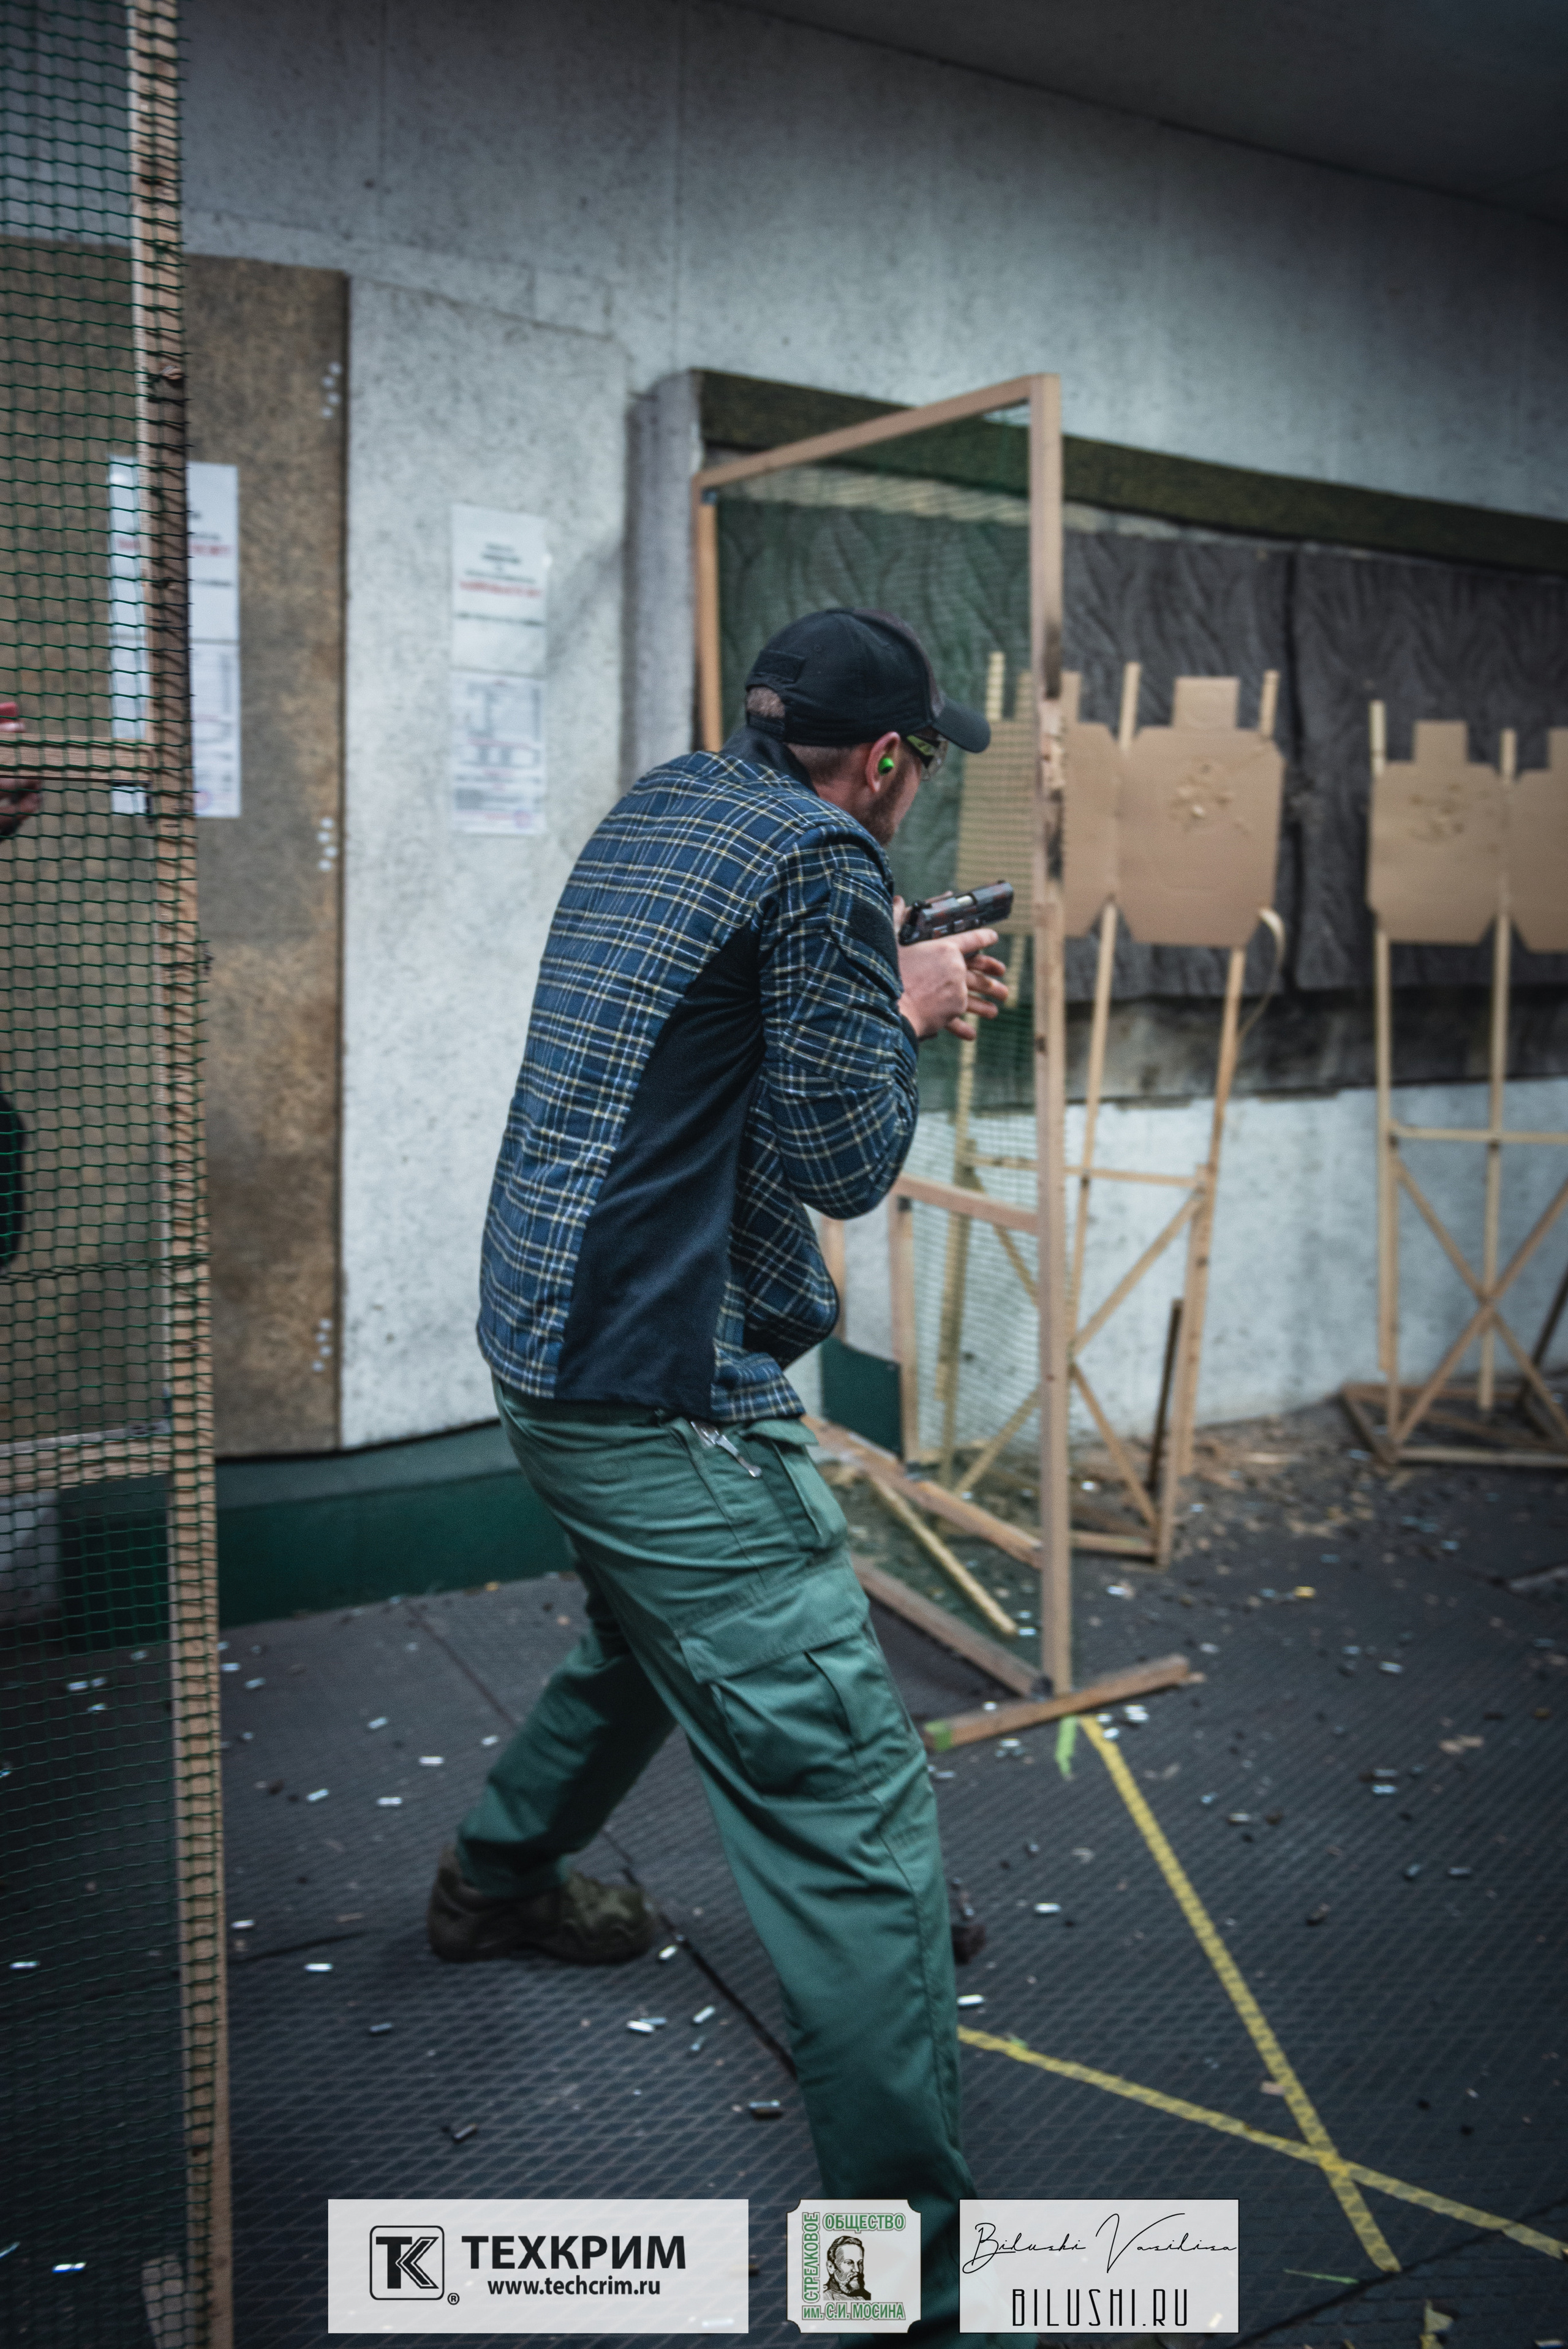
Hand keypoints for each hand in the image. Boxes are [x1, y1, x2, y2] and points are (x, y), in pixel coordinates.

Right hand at [894, 904, 1006, 1040]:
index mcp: (944, 947)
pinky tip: (971, 1034)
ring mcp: (956, 991)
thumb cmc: (885, 969)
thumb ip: (897, 918)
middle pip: (978, 974)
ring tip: (994, 1012)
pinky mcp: (952, 1010)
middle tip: (1003, 988)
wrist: (886, 1004)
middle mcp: (956, 969)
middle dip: (991, 980)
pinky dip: (963, 1028)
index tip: (993, 937)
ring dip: (985, 1006)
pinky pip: (957, 1018)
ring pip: (972, 998)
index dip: (983, 936)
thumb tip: (897, 900)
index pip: (971, 938)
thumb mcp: (890, 938)